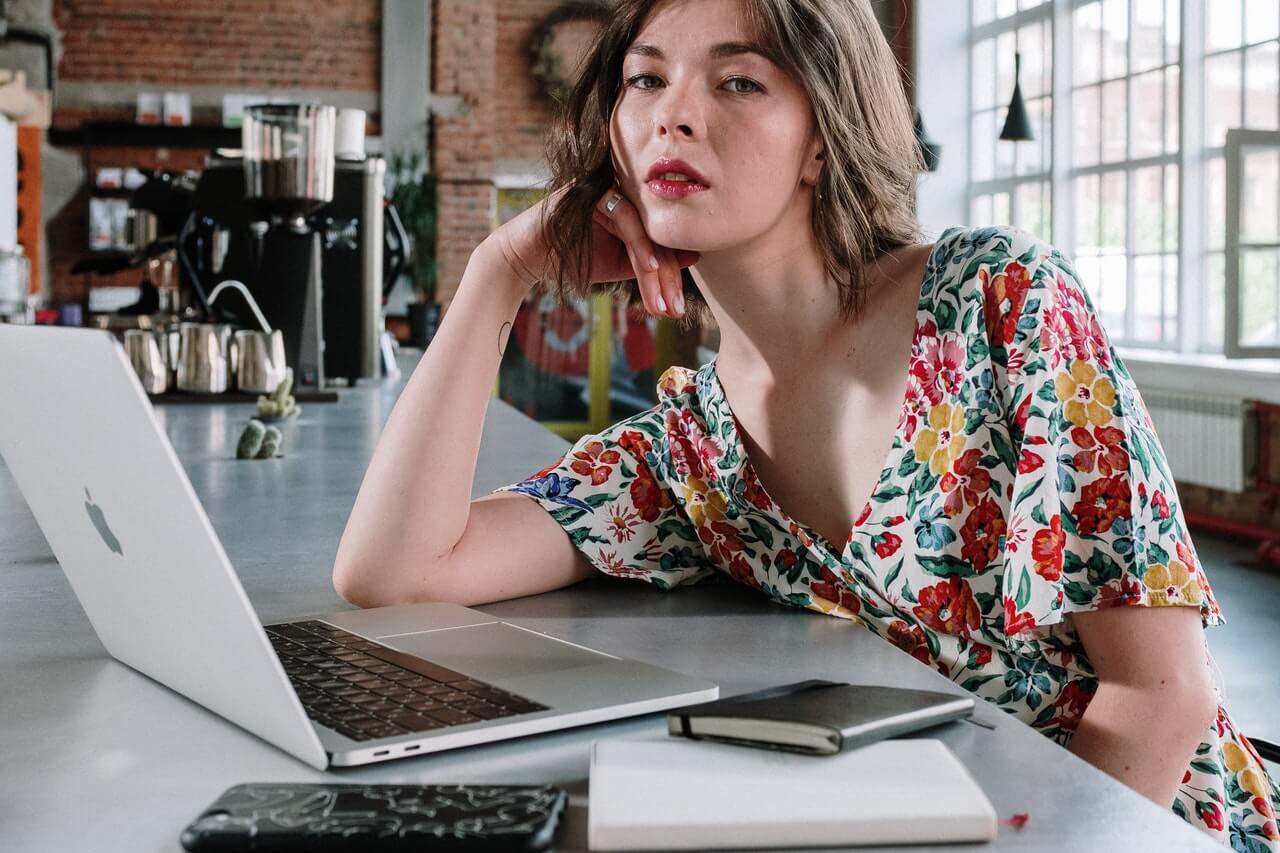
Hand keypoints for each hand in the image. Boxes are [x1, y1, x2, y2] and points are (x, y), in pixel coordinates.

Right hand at [484, 183, 699, 318]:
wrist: (527, 256)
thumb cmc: (574, 257)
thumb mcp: (620, 264)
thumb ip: (652, 261)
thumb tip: (694, 256)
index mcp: (634, 205)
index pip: (661, 240)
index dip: (670, 275)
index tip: (675, 308)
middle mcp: (624, 191)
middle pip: (657, 235)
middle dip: (666, 278)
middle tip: (673, 310)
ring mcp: (609, 187)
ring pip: (645, 230)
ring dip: (655, 270)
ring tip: (661, 303)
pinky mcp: (593, 191)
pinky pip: (625, 219)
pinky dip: (638, 246)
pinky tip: (648, 270)